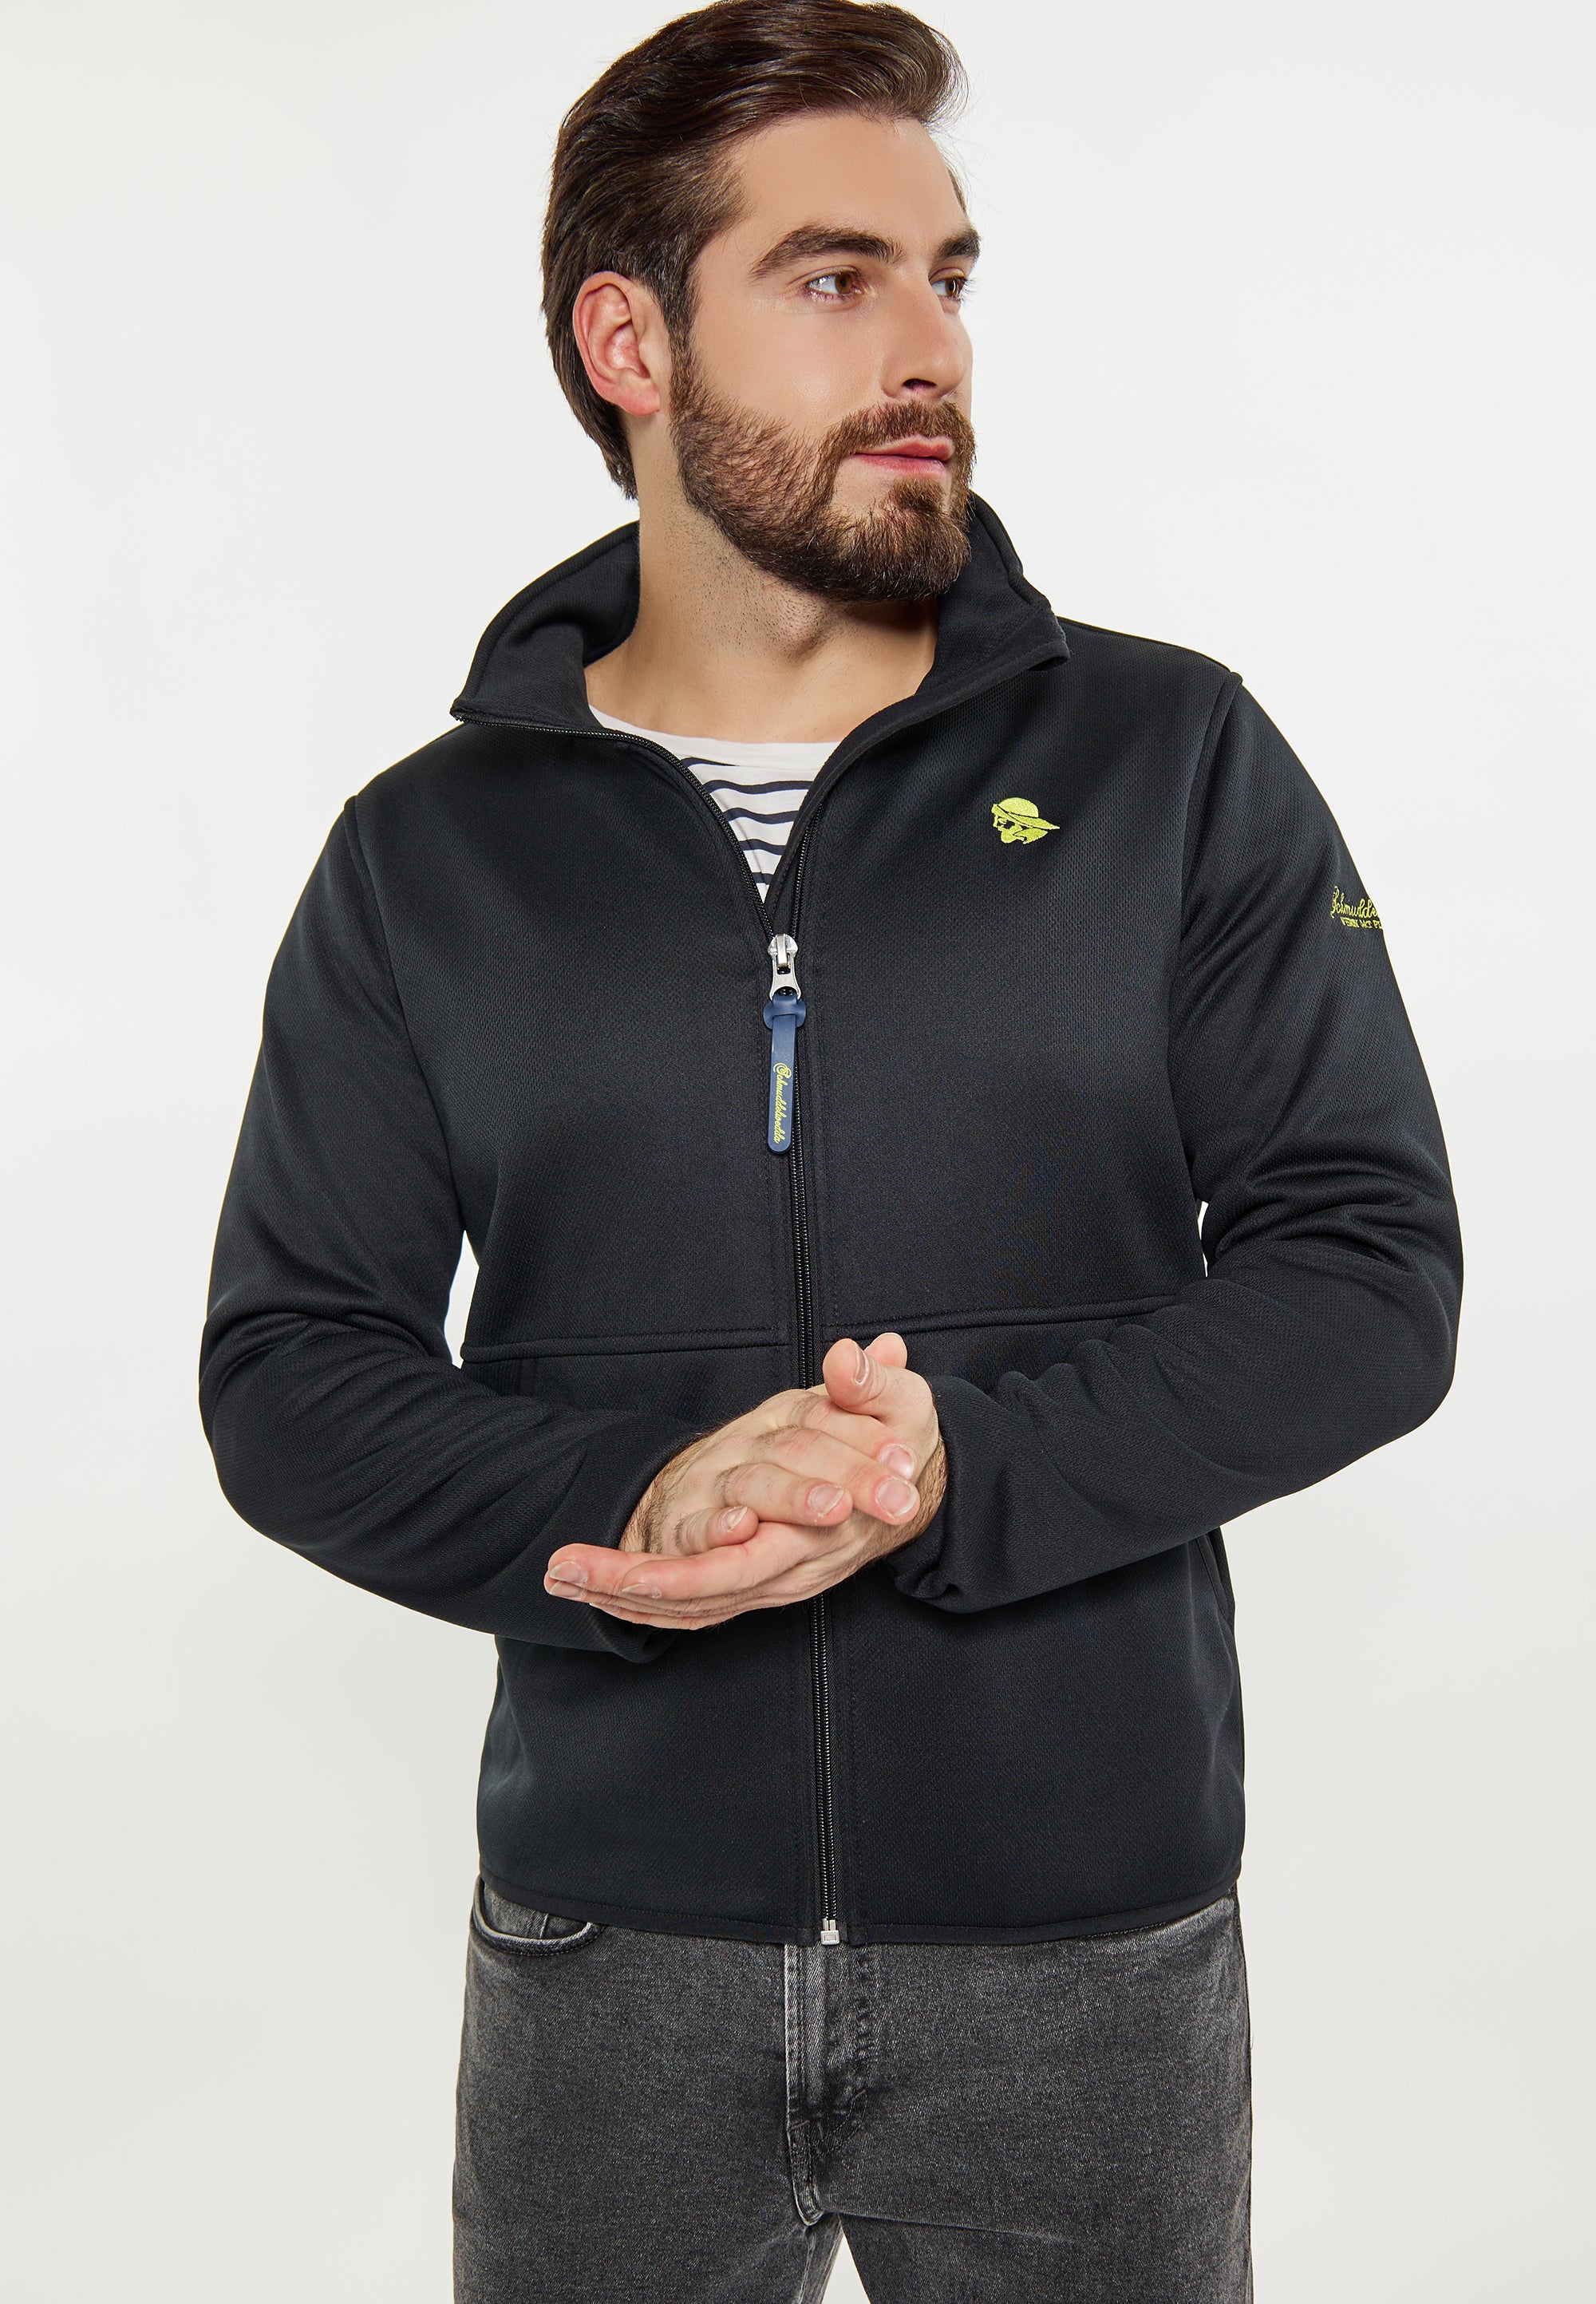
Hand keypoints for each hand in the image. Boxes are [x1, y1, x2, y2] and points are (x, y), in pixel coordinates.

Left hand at [543, 1334, 943, 1630]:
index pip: (754, 1553)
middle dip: (633, 1582)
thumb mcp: (901, 1406)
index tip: (636, 1572)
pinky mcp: (758, 1580)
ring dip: (620, 1594)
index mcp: (829, 1525)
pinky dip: (641, 1602)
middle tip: (564, 1570)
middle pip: (707, 1587)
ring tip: (558, 1576)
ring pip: (692, 1603)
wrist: (911, 1487)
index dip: (697, 1561)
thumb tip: (850, 1356)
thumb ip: (872, 1383)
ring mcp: (775, 1578)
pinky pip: (693, 1605)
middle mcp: (796, 1563)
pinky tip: (591, 1588)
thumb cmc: (901, 1442)